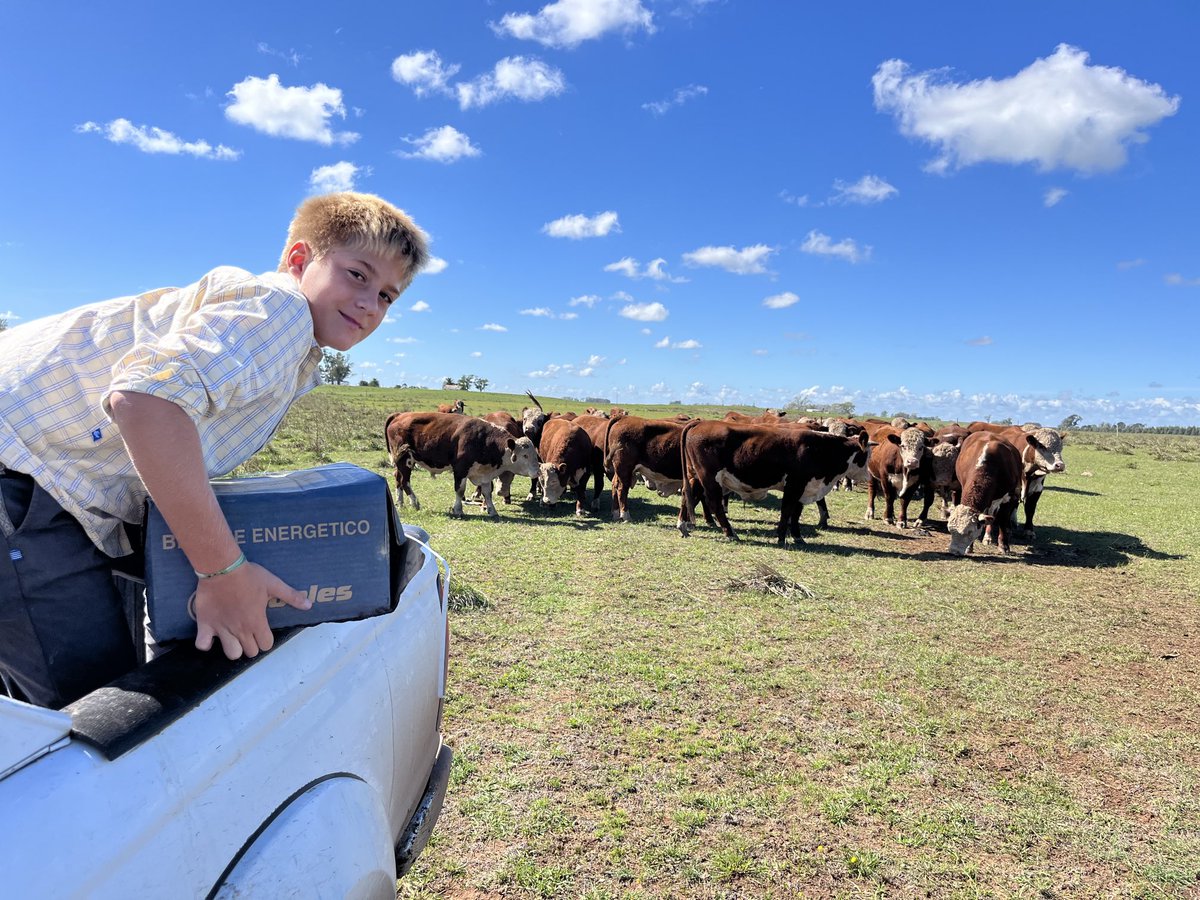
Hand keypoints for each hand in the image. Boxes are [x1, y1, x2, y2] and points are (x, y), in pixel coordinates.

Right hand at [193, 562, 311, 659]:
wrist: (222, 567)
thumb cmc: (249, 575)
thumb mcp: (273, 584)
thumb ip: (291, 596)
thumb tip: (309, 605)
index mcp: (257, 622)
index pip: (266, 645)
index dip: (266, 639)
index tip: (263, 630)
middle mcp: (241, 629)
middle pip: (250, 652)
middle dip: (252, 644)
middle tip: (249, 631)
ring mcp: (222, 629)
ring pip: (231, 653)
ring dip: (233, 648)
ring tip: (232, 636)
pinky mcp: (205, 624)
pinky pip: (202, 644)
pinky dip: (206, 643)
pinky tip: (211, 635)